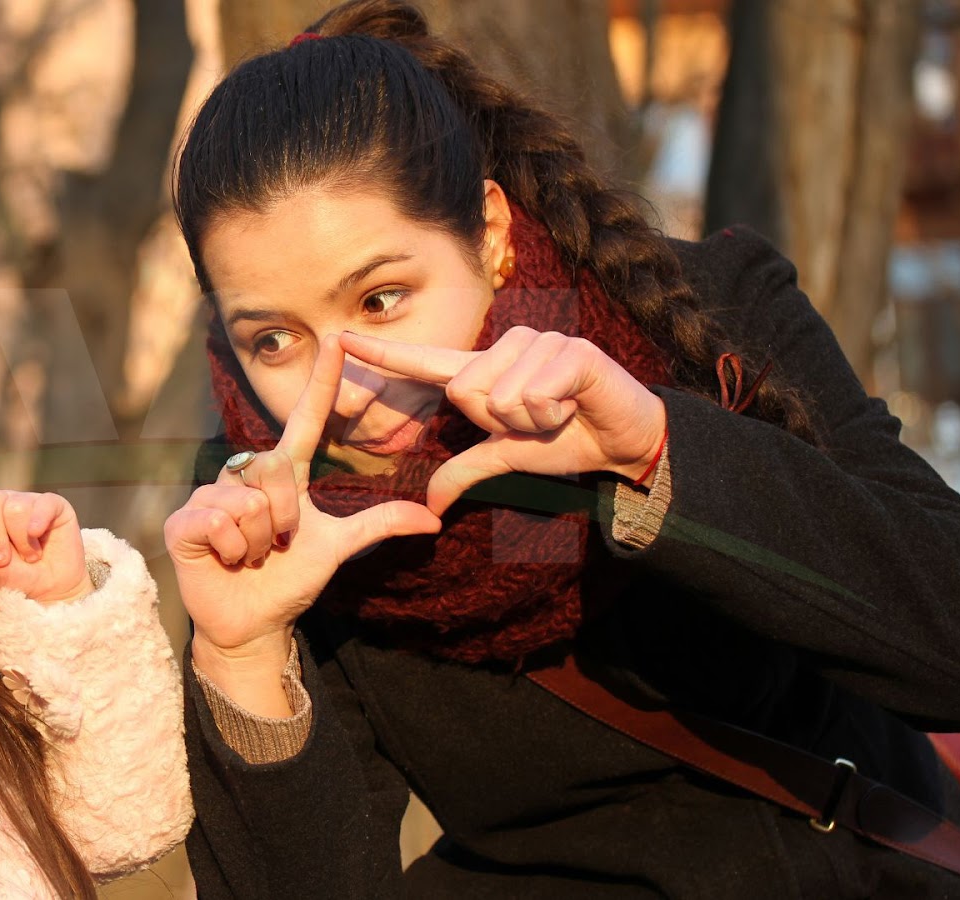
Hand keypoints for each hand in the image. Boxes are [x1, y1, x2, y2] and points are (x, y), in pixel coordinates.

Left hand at [0, 489, 93, 602]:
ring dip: (20, 541)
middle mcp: (5, 501)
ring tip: (27, 557)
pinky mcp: (56, 505)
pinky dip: (37, 523)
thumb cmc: (13, 575)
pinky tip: (37, 538)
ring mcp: (30, 501)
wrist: (48, 590)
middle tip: (1, 560)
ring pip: (15, 507)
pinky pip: (42, 505)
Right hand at [165, 336, 442, 671]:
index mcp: (282, 475)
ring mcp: (210, 495)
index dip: (321, 383)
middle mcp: (244, 476)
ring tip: (250, 555)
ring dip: (258, 540)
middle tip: (278, 545)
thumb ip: (377, 525)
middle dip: (284, 515)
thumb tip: (433, 519)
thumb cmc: (290, 580)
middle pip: (272, 467)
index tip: (337, 341)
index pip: (304, 420)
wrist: (252, 623)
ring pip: (245, 500)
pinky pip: (218, 520)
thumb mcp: (337, 548)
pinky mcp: (185, 521)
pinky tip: (227, 560)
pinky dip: (232, 549)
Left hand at [340, 327, 667, 515]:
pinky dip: (554, 412)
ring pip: (499, 395)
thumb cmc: (564, 440)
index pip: (423, 361)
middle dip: (501, 421)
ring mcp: (538, 343)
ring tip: (557, 410)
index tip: (336, 337)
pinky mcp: (569, 350)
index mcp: (483, 372)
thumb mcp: (506, 458)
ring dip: (531, 419)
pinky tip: (574, 403)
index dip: (381, 353)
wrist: (623, 438)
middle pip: (465, 391)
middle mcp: (505, 348)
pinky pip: (533, 393)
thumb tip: (430, 508)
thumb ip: (465, 472)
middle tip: (537, 419)